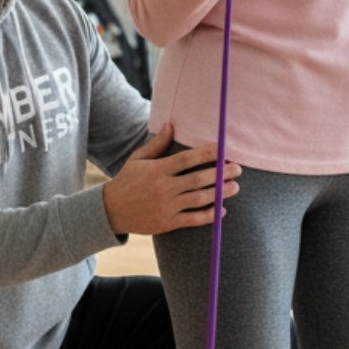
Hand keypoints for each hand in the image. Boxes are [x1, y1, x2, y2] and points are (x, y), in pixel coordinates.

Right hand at [102, 124, 241, 234]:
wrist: (110, 211)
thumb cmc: (126, 181)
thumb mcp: (137, 159)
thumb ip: (157, 144)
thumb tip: (171, 125)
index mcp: (157, 170)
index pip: (187, 159)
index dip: (207, 154)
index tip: (223, 150)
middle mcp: (163, 188)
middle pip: (198, 179)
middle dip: (220, 174)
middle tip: (238, 169)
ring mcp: (166, 207)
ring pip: (199, 199)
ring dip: (220, 193)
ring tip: (235, 187)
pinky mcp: (167, 223)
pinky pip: (193, 219)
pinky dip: (209, 215)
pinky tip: (222, 210)